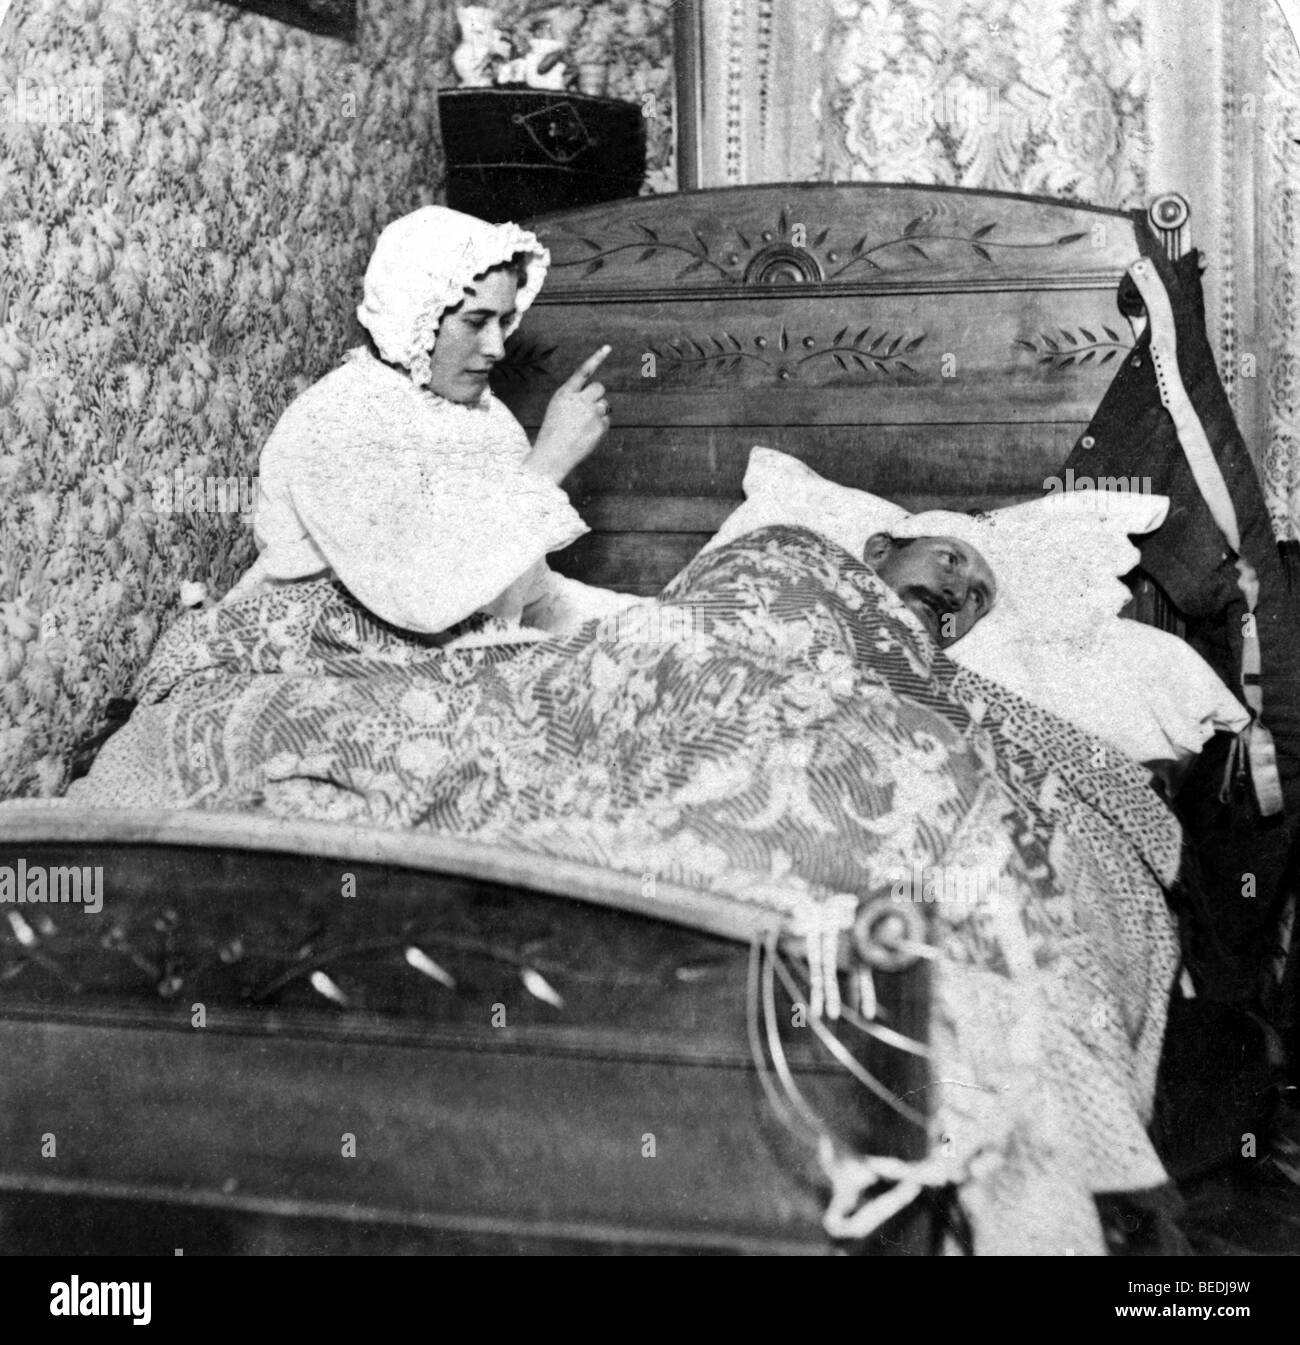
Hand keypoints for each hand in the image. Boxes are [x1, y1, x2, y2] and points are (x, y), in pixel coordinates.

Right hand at [525, 345, 611, 484]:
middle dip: (597, 396)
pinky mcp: (599, 426)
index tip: (607, 347)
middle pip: (599, 388)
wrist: (552, 456)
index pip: (583, 372)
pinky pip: (607, 420)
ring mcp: (591, 413)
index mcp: (565, 393)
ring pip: (605, 404)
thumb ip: (575, 398)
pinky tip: (587, 435)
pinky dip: (600, 427)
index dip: (596, 358)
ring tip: (584, 426)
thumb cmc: (553, 432)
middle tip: (588, 409)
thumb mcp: (558, 409)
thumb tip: (598, 396)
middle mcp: (579, 400)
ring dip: (598, 412)